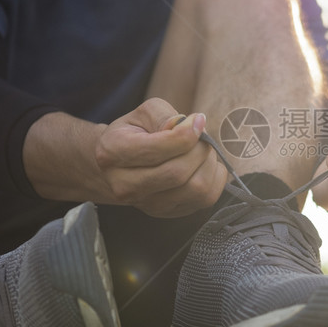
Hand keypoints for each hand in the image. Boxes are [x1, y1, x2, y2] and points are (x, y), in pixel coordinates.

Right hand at [94, 98, 227, 217]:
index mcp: (112, 152)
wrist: (121, 164)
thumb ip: (166, 116)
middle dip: (200, 150)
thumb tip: (194, 127)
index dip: (186, 134)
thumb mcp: (144, 113)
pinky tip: (204, 166)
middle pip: (178, 173)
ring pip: (196, 189)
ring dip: (209, 164)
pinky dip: (215, 178)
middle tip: (202, 137)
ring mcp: (146, 204)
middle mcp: (124, 185)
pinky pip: (206, 199)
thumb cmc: (135, 132)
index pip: (158, 150)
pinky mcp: (168, 213)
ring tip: (203, 151)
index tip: (198, 120)